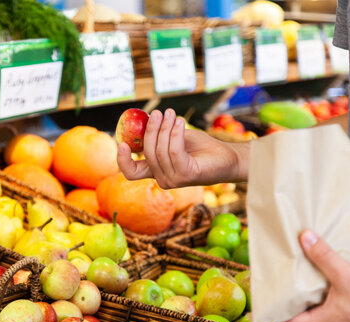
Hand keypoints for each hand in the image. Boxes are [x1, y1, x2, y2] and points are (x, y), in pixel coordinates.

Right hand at [117, 109, 249, 188]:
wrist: (227, 157)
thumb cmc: (202, 148)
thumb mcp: (175, 137)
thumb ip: (159, 134)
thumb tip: (144, 118)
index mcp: (157, 171)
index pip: (131, 172)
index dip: (122, 160)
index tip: (122, 142)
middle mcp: (162, 179)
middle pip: (147, 153)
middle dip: (152, 130)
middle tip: (160, 112)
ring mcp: (174, 180)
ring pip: (160, 150)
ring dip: (166, 128)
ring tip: (174, 115)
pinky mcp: (186, 175)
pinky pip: (174, 150)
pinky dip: (175, 134)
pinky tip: (180, 122)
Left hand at [279, 230, 349, 321]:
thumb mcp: (345, 274)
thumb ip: (323, 256)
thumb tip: (304, 238)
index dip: (274, 308)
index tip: (267, 293)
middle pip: (299, 316)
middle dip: (289, 298)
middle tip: (281, 279)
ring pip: (316, 312)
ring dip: (308, 296)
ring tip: (300, 276)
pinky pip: (331, 308)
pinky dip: (324, 296)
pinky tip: (325, 280)